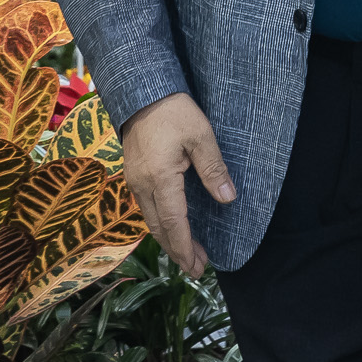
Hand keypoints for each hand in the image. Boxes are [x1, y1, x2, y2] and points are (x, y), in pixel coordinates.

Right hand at [119, 92, 235, 275]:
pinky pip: (147, 208)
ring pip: (151, 220)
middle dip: (178, 251)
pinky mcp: (133, 175)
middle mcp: (142, 185)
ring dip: (169, 239)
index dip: (185, 247)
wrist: (141, 93)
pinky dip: (161, 223)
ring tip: (187, 254)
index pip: (174, 223)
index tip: (197, 267)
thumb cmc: (174, 112)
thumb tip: (228, 198)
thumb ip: (213, 169)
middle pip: (160, 228)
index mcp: (160, 179)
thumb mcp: (201, 136)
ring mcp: (134, 181)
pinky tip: (172, 226)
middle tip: (196, 268)